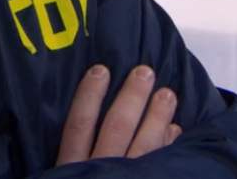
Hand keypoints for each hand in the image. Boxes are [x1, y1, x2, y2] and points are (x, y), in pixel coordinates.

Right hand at [55, 64, 182, 165]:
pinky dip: (168, 144)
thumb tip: (78, 113)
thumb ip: (70, 150)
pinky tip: (174, 128)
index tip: (101, 70)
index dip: (89, 95)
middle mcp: (100, 169)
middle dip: (132, 97)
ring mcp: (125, 178)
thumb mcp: (62, 173)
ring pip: (144, 146)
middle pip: (116, 128)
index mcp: (72, 165)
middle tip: (145, 72)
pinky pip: (160, 164)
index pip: (78, 125)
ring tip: (167, 94)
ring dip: (157, 117)